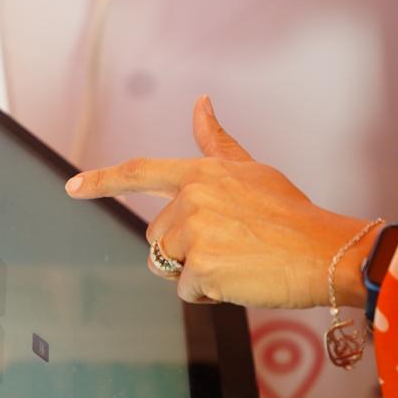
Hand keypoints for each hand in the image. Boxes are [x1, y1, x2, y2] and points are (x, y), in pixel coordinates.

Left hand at [65, 95, 374, 308]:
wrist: (325, 252)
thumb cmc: (292, 215)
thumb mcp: (252, 171)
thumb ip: (216, 144)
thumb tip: (200, 103)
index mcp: (201, 173)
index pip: (139, 172)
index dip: (101, 181)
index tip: (72, 188)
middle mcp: (192, 197)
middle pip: (157, 237)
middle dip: (184, 250)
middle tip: (230, 246)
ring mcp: (195, 231)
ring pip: (168, 265)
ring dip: (196, 273)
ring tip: (237, 261)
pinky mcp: (201, 266)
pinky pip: (186, 290)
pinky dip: (209, 294)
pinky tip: (240, 279)